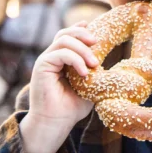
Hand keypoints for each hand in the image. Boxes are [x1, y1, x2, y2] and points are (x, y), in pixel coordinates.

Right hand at [21, 23, 97, 152]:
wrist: (56, 122)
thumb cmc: (72, 107)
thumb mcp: (89, 85)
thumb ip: (94, 71)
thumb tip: (110, 60)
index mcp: (61, 59)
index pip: (68, 37)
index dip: (80, 30)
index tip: (95, 31)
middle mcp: (51, 57)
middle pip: (65, 33)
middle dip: (83, 35)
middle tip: (98, 43)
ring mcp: (45, 60)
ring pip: (63, 40)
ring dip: (82, 49)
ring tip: (94, 64)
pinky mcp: (41, 66)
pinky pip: (60, 53)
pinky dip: (75, 60)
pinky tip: (84, 73)